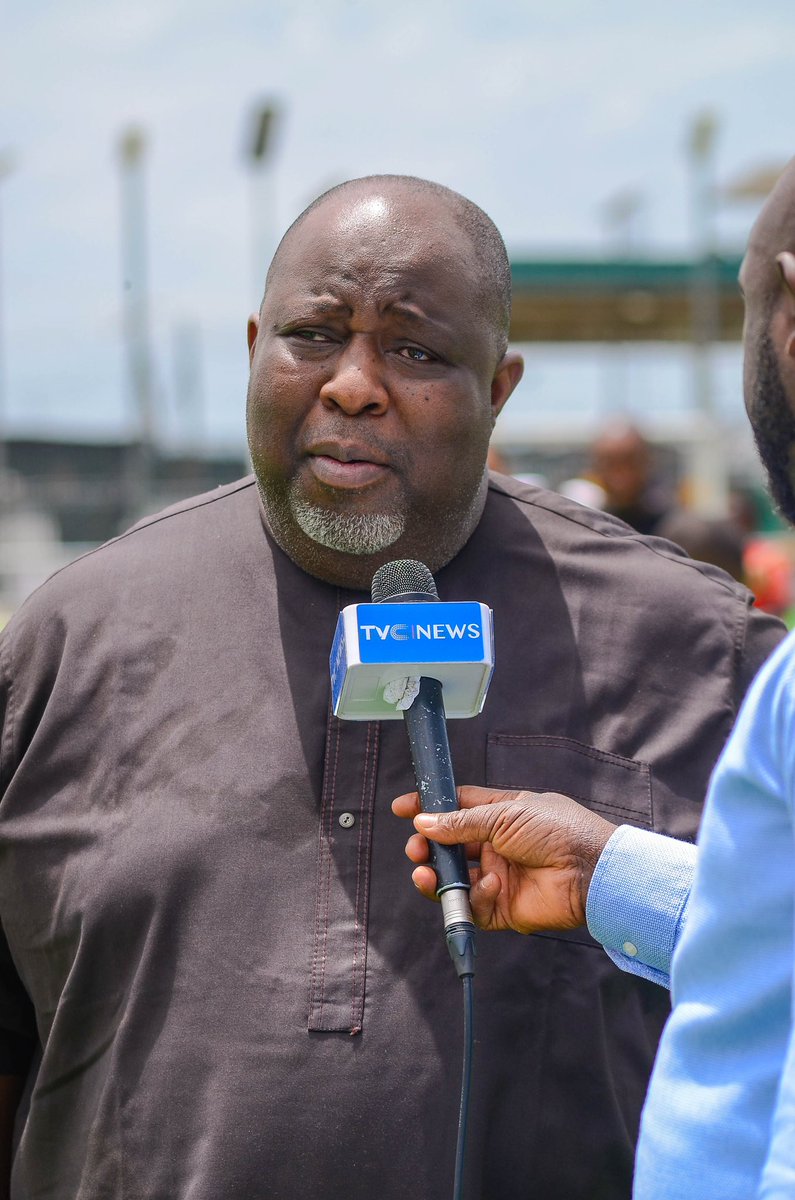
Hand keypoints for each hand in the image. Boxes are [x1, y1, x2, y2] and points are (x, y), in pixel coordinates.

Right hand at [391, 787, 616, 933]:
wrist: (590, 871)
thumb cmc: (558, 831)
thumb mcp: (506, 814)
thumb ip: (462, 822)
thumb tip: (425, 822)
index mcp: (502, 814)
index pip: (457, 808)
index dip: (430, 808)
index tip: (403, 808)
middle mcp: (498, 845)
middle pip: (450, 847)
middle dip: (428, 847)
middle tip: (416, 849)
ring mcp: (499, 876)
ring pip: (455, 880)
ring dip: (437, 877)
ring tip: (425, 873)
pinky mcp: (504, 907)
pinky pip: (475, 906)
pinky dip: (476, 896)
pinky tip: (491, 884)